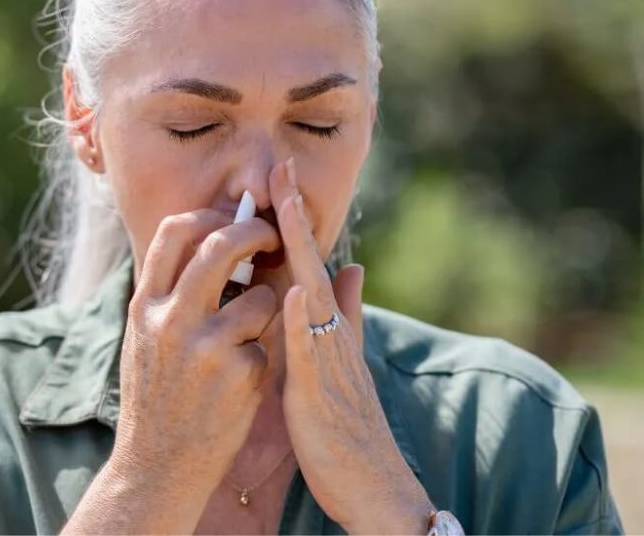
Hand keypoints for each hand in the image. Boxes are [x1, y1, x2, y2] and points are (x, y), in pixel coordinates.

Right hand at [111, 207, 283, 513]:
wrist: (157, 466)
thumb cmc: (154, 399)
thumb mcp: (143, 340)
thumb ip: (166, 295)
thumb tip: (198, 243)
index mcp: (145, 306)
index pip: (174, 232)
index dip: (209, 214)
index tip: (230, 217)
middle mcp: (171, 319)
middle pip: (221, 245)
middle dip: (255, 233)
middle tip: (273, 238)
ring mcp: (207, 345)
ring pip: (261, 298)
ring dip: (265, 313)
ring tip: (243, 344)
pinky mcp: (240, 373)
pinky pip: (267, 345)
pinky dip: (260, 360)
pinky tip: (238, 387)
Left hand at [269, 157, 434, 534]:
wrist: (369, 482)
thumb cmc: (345, 422)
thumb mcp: (339, 359)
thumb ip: (344, 313)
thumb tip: (352, 268)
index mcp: (327, 325)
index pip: (308, 262)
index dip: (294, 222)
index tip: (279, 179)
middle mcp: (331, 332)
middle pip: (311, 263)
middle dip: (295, 216)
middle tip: (280, 166)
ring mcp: (328, 357)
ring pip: (312, 294)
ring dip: (299, 250)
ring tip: (280, 208)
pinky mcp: (321, 389)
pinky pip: (313, 349)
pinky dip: (305, 319)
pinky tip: (294, 290)